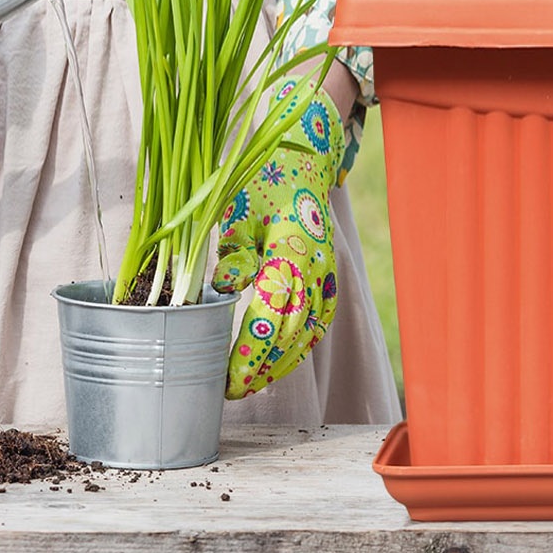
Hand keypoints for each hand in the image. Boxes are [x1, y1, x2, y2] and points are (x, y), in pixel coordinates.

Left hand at [213, 83, 343, 398]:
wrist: (304, 161)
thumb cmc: (263, 183)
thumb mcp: (239, 211)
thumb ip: (234, 253)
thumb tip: (224, 288)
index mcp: (293, 245)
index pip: (273, 311)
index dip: (252, 349)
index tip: (227, 378)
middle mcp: (317, 264)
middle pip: (293, 330)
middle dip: (263, 367)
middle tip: (231, 392)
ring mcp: (328, 273)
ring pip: (309, 332)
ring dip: (281, 364)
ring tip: (251, 386)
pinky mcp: (329, 278)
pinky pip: (318, 323)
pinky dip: (299, 348)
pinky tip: (278, 365)